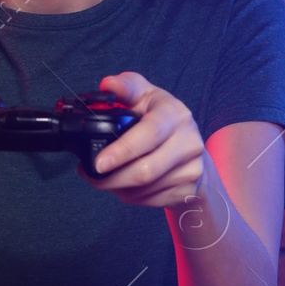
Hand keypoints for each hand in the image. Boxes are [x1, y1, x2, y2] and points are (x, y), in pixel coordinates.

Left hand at [80, 71, 211, 209]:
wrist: (193, 149)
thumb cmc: (162, 119)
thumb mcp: (146, 96)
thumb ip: (126, 86)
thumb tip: (108, 84)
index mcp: (176, 115)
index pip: (150, 133)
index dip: (122, 150)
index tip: (99, 163)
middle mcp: (189, 142)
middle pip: (146, 170)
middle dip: (111, 178)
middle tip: (92, 176)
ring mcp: (192, 169)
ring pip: (145, 189)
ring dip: (118, 188)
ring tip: (106, 179)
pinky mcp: (189, 191)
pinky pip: (151, 201)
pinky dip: (131, 197)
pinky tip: (125, 186)